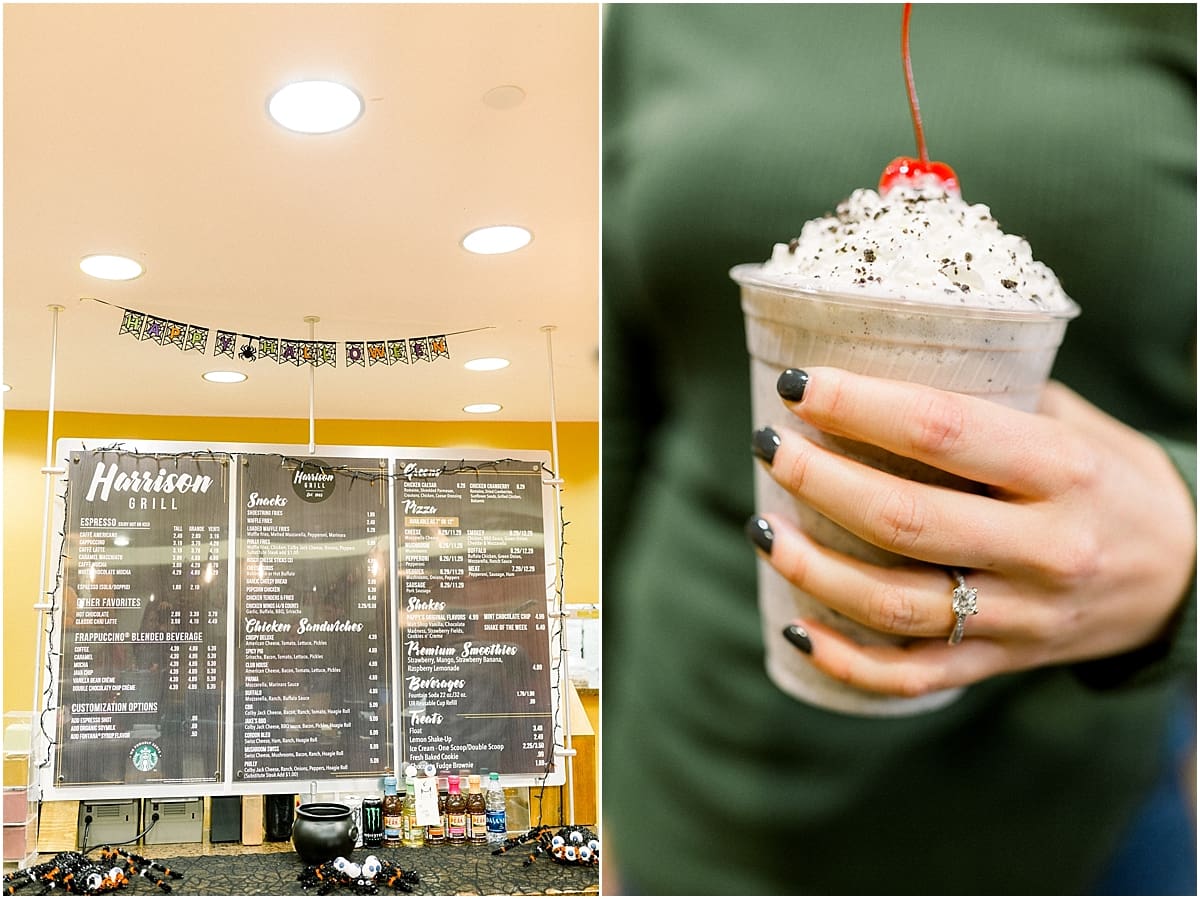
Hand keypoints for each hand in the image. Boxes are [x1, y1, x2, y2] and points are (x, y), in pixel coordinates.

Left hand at [752, 367, 1195, 696]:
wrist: (1186, 576)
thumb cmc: (1111, 478)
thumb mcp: (1073, 422)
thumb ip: (992, 397)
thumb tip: (879, 362)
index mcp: (1063, 470)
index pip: (942, 430)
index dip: (857, 405)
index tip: (798, 385)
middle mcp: (1046, 548)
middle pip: (904, 520)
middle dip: (817, 480)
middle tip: (767, 445)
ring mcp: (1023, 616)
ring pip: (895, 605)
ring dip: (811, 568)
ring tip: (761, 526)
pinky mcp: (1002, 663)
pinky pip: (911, 675)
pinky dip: (844, 659)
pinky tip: (794, 624)